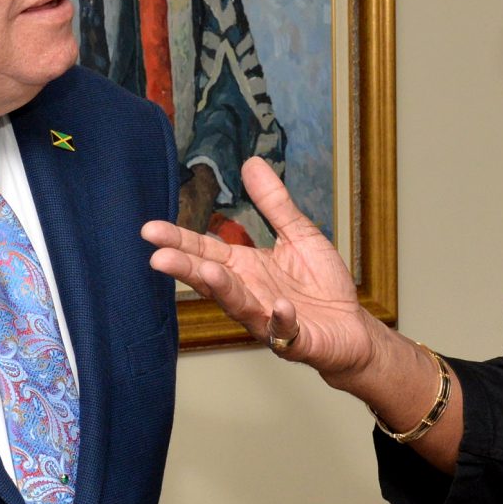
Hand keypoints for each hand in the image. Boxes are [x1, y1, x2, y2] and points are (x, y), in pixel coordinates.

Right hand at [143, 156, 382, 381]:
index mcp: (245, 268)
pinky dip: (281, 319)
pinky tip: (280, 307)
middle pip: (211, 279)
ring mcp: (269, 319)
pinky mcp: (296, 340)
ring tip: (209, 274)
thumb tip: (251, 163)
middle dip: (186, 269)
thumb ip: (273, 204)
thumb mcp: (298, 235)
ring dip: (225, 291)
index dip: (178, 241)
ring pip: (241, 306)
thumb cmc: (322, 285)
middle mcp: (249, 294)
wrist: (353, 328)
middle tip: (158, 258)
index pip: (205, 251)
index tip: (150, 229)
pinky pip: (285, 330)